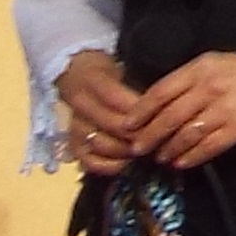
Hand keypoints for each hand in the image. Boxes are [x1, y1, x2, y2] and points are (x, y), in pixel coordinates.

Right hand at [53, 48, 148, 176]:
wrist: (80, 77)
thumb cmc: (111, 75)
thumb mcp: (123, 69)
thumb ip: (137, 85)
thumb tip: (162, 104)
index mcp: (90, 79)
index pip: (114, 97)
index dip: (137, 109)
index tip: (160, 115)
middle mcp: (79, 103)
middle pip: (111, 123)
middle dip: (138, 133)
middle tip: (159, 138)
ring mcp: (74, 126)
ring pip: (102, 144)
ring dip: (127, 150)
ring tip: (146, 150)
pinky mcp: (74, 145)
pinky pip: (91, 162)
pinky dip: (111, 166)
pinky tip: (127, 163)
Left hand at [114, 42, 235, 172]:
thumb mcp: (222, 64)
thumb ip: (194, 79)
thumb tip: (164, 100)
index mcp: (202, 67)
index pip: (161, 90)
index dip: (140, 110)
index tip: (127, 124)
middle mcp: (210, 86)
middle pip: (168, 116)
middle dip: (149, 135)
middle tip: (136, 148)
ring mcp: (224, 108)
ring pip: (185, 134)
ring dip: (168, 149)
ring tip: (160, 158)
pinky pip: (207, 147)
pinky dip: (190, 157)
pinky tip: (182, 163)